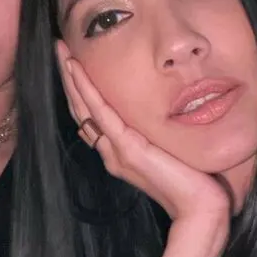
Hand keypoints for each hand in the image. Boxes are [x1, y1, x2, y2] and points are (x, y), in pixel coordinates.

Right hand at [57, 44, 231, 226]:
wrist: (199, 208)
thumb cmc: (192, 182)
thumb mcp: (167, 152)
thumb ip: (151, 137)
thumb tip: (144, 116)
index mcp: (118, 153)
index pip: (91, 116)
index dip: (79, 90)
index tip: (72, 63)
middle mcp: (111, 152)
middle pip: (81, 109)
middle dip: (68, 78)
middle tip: (57, 48)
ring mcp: (115, 151)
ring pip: (84, 108)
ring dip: (71, 77)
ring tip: (60, 51)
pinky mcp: (127, 148)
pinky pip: (101, 113)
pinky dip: (86, 89)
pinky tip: (77, 69)